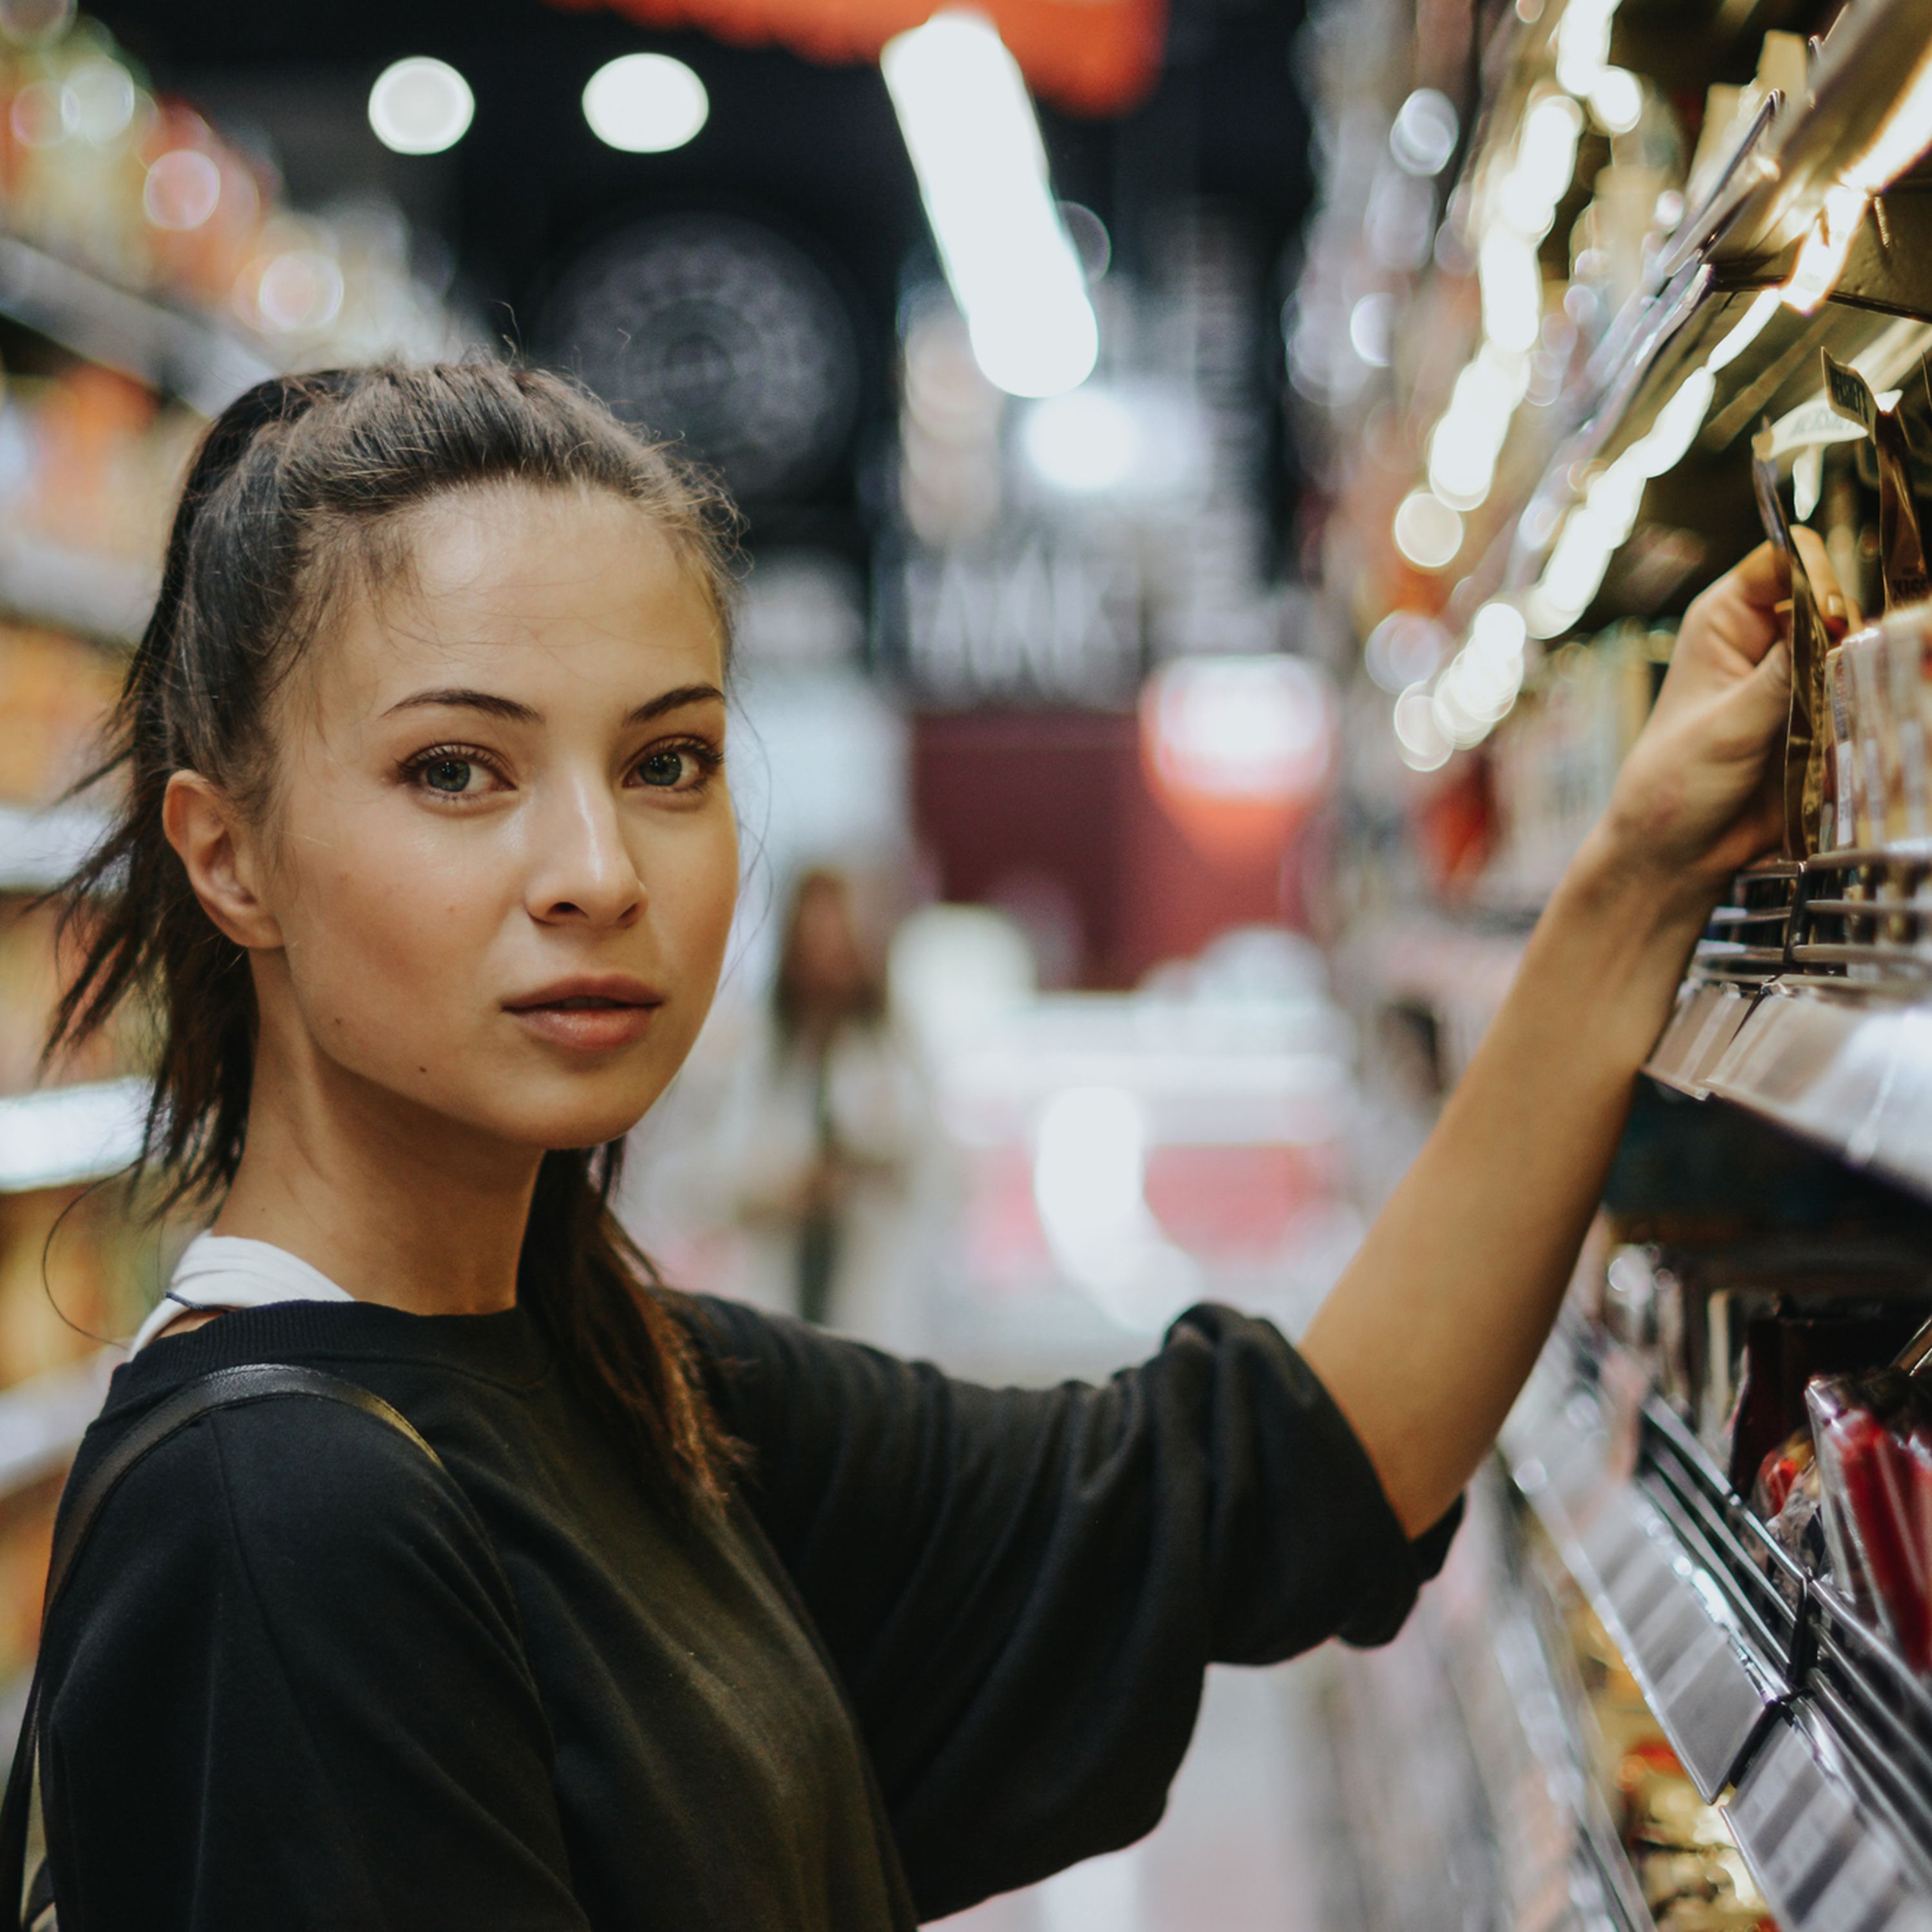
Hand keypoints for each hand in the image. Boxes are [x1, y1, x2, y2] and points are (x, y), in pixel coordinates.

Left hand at [1593, 530, 1851, 905]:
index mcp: (1725, 621)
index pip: (1785, 560)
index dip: (1815, 577)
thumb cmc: (1675, 784)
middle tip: (1841, 674)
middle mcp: (1764, 640)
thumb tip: (1834, 626)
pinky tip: (1853, 734)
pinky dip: (1867, 710)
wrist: (1678, 853)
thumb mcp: (1726, 726)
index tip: (1829, 617)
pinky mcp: (1821, 717)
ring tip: (1841, 712)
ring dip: (1861, 675)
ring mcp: (1796, 678)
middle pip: (1834, 601)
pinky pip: (1863, 696)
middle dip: (1848, 632)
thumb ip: (1783, 675)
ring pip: (1857, 649)